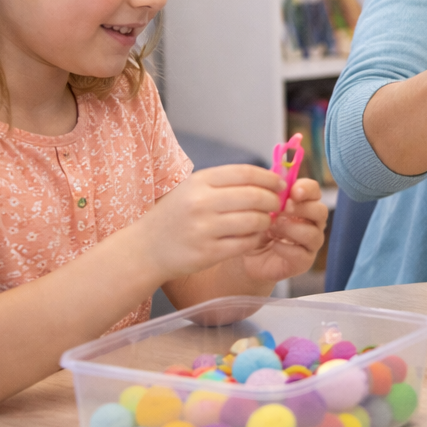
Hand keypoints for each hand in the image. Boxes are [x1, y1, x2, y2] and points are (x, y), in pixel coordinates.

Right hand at [127, 165, 281, 280]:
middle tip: (279, 204)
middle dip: (274, 200)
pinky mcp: (208, 253)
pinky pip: (246, 243)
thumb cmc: (176, 216)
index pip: (245, 173)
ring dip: (267, 221)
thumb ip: (225, 183)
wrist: (145, 250)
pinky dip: (257, 239)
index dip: (269, 178)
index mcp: (199, 182)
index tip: (281, 184)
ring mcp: (204, 229)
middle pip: (254, 196)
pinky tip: (255, 237)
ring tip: (266, 221)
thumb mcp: (193, 189)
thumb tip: (268, 178)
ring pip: (255, 220)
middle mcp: (201, 203)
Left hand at [242, 177, 327, 282]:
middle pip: (320, 211)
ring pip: (313, 233)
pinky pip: (301, 254)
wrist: (248, 255)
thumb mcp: (259, 207)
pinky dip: (285, 248)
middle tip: (283, 209)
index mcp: (304, 203)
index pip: (314, 191)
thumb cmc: (256, 226)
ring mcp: (311, 243)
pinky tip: (273, 245)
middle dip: (302, 209)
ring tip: (272, 228)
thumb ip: (269, 193)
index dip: (307, 189)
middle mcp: (313, 222)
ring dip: (291, 229)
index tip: (293, 191)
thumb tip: (274, 177)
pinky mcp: (304, 262)